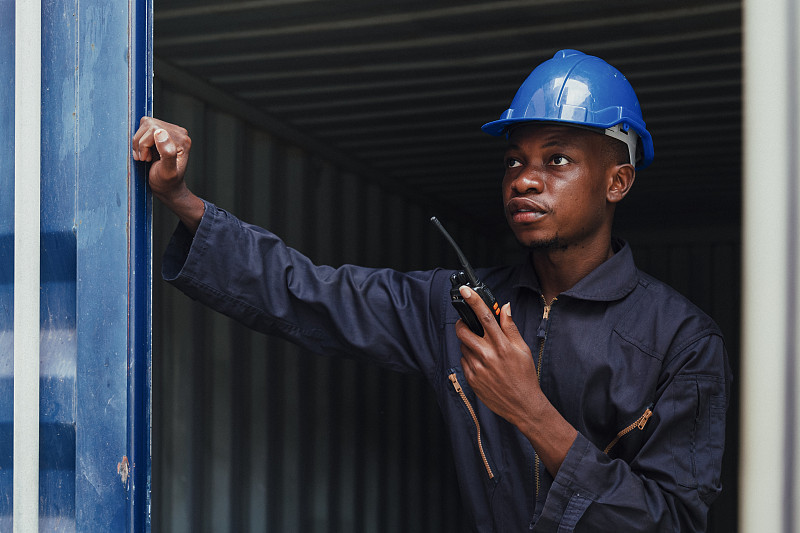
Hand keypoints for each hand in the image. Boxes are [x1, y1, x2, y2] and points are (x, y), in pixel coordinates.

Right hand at [132, 117, 203, 232]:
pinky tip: (145, 152)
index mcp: (182, 140)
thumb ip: (167, 153)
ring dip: (138, 142)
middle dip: (140, 143)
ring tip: (145, 157)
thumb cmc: (167, 183)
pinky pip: (144, 126)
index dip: (145, 145)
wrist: (167, 187)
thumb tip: (160, 132)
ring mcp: (171, 130)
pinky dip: (139, 140)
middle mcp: (179, 132)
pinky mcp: (162, 131)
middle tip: (145, 159)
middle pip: (148, 125)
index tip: (147, 159)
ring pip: (144, 124)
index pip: (154, 129)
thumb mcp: (167, 172)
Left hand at [455, 287, 540, 426]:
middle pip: (464, 331)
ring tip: (483, 351)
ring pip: (463, 346)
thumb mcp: (522, 349)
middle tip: (467, 324)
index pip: (485, 317)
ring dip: (469, 343)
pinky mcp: (471, 379)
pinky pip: (463, 361)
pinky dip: (469, 358)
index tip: (465, 290)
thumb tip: (504, 307)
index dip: (474, 301)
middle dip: (462, 324)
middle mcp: (487, 356)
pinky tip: (482, 364)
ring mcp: (477, 368)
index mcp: (502, 346)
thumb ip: (510, 327)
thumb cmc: (525, 376)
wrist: (523, 405)